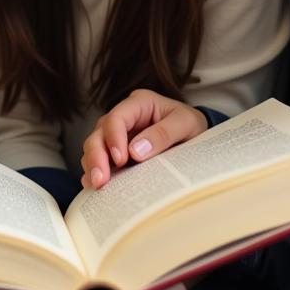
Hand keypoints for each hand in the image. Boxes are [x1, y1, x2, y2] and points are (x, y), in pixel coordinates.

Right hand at [81, 89, 206, 188]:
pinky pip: (100, 159)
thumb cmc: (190, 125)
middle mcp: (124, 117)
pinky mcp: (117, 151)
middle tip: (100, 179)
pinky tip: (95, 186)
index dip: (114, 137)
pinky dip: (96, 171)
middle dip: (96, 155)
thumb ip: (163, 133)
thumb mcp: (186, 124)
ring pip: (95, 145)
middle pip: (100, 132)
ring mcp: (118, 134)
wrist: (196, 136)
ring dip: (93, 165)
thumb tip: (135, 151)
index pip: (117, 116)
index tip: (120, 159)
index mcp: (139, 103)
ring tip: (97, 185)